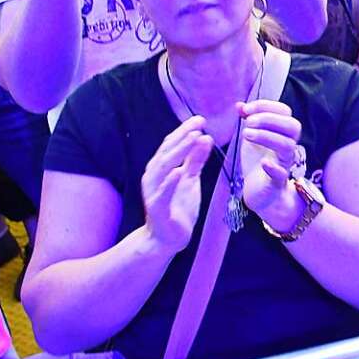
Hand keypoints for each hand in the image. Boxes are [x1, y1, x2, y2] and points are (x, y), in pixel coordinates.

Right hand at [142, 116, 212, 254]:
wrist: (166, 239)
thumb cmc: (177, 206)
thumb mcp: (190, 179)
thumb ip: (195, 160)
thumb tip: (205, 137)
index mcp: (160, 168)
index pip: (171, 144)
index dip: (185, 131)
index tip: (201, 119)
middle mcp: (153, 176)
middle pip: (167, 151)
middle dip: (183, 135)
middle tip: (199, 123)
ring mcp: (153, 192)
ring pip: (164, 167)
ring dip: (179, 151)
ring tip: (194, 138)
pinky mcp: (157, 209)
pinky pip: (162, 193)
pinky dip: (170, 182)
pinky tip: (179, 171)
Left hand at [239, 100, 304, 225]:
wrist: (259, 191)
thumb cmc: (258, 160)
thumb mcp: (251, 138)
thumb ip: (248, 121)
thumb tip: (239, 105)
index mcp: (283, 132)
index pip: (285, 111)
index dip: (265, 106)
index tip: (245, 110)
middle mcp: (288, 146)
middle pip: (293, 126)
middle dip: (269, 119)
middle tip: (248, 123)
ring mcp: (284, 163)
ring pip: (288, 146)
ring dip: (266, 136)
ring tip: (245, 135)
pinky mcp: (277, 182)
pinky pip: (281, 174)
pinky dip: (272, 167)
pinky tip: (262, 162)